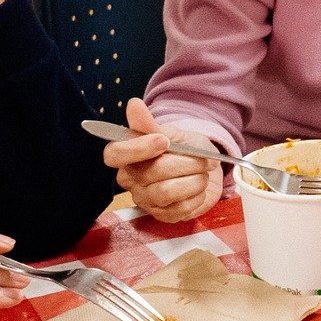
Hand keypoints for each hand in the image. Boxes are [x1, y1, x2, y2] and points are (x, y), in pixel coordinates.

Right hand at [103, 97, 222, 223]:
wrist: (205, 169)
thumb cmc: (184, 149)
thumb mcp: (171, 133)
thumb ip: (149, 124)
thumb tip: (133, 104)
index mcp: (126, 155)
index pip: (114, 154)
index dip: (138, 148)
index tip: (163, 141)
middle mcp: (130, 179)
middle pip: (150, 173)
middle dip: (184, 163)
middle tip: (202, 159)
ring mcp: (145, 200)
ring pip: (166, 192)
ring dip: (193, 180)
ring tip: (202, 173)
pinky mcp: (162, 215)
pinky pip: (180, 209)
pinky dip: (197, 196)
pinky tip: (199, 188)